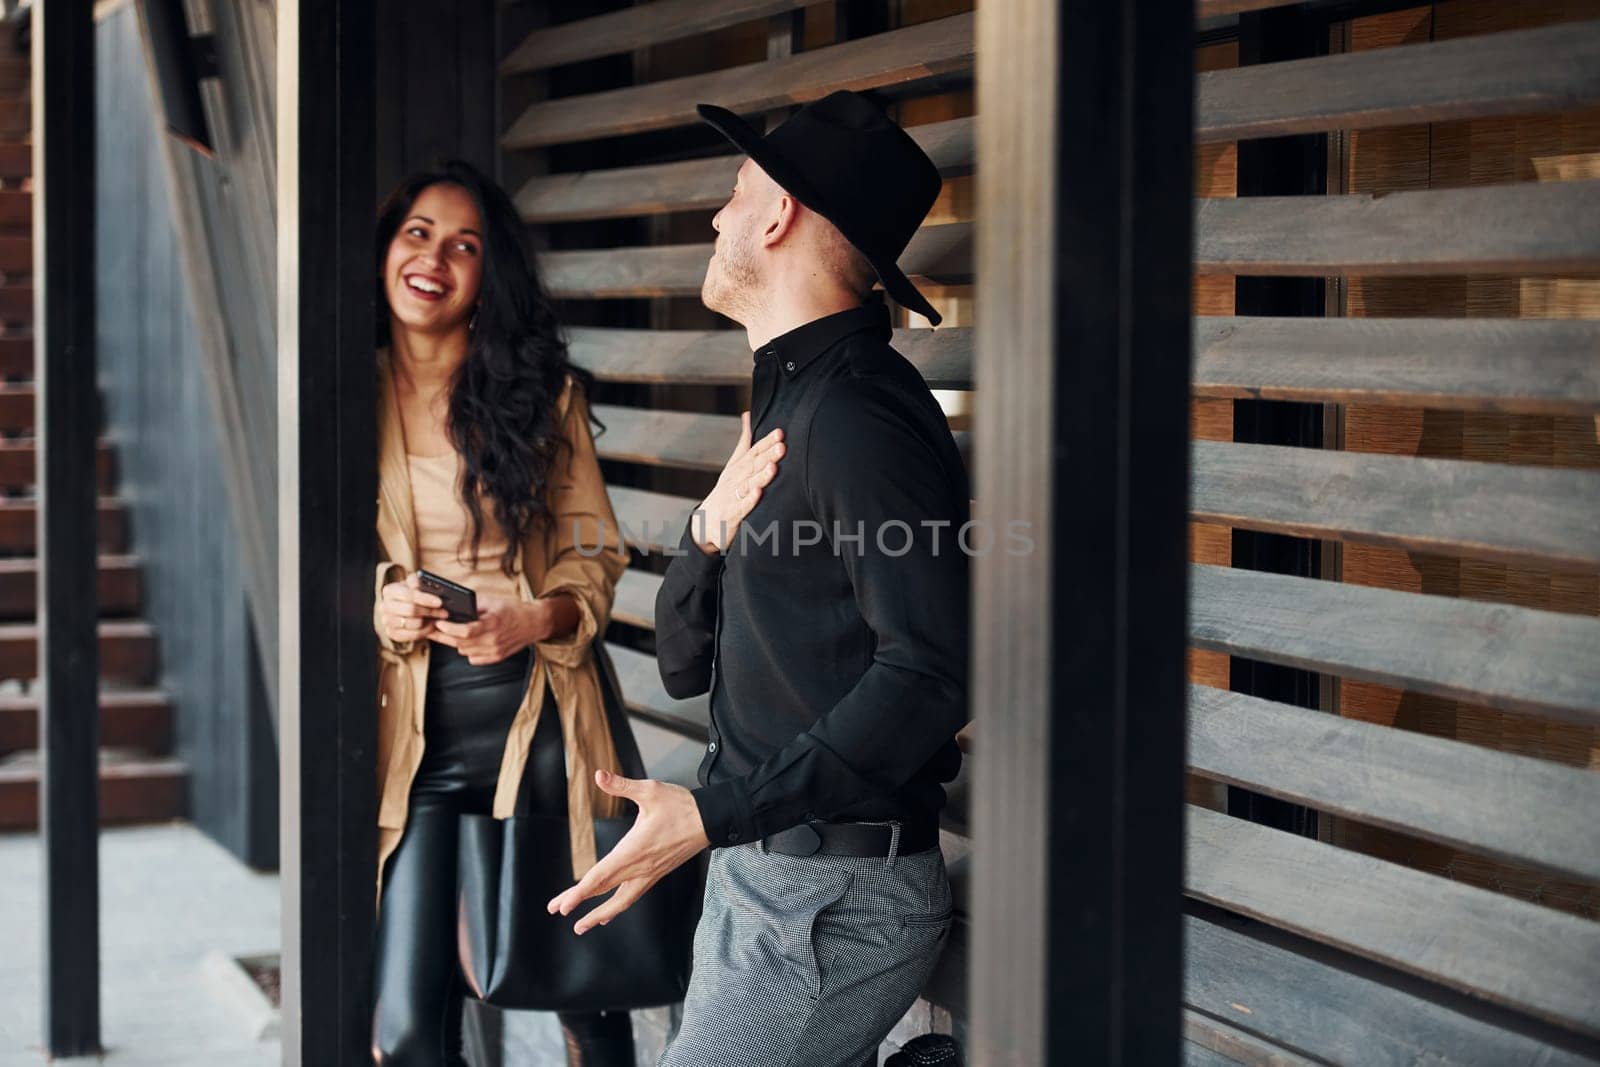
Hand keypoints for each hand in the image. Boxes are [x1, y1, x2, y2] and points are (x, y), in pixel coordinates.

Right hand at [379, 573, 446, 643]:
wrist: (407, 606)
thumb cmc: (414, 593)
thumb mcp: (416, 583)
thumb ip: (417, 581)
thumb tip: (417, 584)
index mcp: (389, 591)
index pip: (408, 595)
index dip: (425, 598)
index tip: (440, 602)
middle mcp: (384, 606)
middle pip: (411, 610)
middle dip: (430, 611)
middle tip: (444, 613)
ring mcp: (387, 621)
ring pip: (413, 624)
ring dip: (429, 622)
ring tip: (439, 618)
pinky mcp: (392, 633)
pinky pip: (412, 635)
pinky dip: (425, 632)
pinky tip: (432, 626)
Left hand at [431, 594, 544, 664]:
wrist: (534, 623)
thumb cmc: (513, 610)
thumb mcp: (493, 601)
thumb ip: (473, 604)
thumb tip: (452, 606)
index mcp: (493, 623)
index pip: (465, 632)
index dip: (449, 628)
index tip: (439, 623)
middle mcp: (494, 640)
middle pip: (461, 643)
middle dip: (446, 635)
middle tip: (436, 627)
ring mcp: (495, 651)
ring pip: (464, 652)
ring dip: (456, 643)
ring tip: (453, 632)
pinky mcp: (496, 658)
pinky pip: (473, 658)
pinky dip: (468, 650)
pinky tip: (470, 640)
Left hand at [546, 770, 709, 934]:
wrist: (711, 820)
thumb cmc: (681, 806)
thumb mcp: (650, 791)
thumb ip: (621, 786)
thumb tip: (598, 776)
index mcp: (634, 850)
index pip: (601, 877)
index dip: (579, 893)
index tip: (563, 906)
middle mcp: (640, 867)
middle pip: (604, 890)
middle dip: (579, 902)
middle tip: (556, 909)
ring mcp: (649, 874)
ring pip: (621, 901)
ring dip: (600, 914)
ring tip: (582, 925)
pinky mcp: (656, 874)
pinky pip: (632, 895)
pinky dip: (618, 906)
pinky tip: (610, 912)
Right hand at [692, 412, 783, 554]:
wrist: (705, 522)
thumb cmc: (727, 490)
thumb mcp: (734, 463)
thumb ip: (744, 441)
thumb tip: (747, 414)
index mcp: (738, 467)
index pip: (754, 452)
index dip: (766, 442)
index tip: (780, 433)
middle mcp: (735, 479)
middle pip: (753, 466)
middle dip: (767, 456)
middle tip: (782, 447)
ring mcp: (732, 497)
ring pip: (748, 484)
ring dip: (761, 476)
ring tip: (773, 467)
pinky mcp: (731, 516)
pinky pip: (741, 508)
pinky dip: (749, 500)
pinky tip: (759, 494)